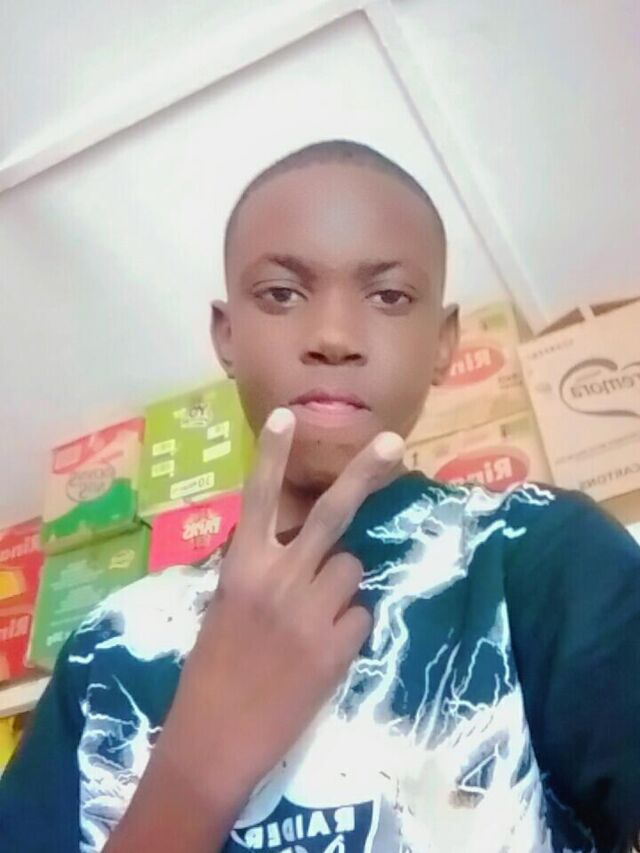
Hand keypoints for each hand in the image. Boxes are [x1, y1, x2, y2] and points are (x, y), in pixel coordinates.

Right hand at [157, 407, 404, 812]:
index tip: (288, 415)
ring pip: (352, 570)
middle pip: (331, 515)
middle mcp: (278, 578)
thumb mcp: (226, 607)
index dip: (271, 455)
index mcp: (241, 566)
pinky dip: (347, 627)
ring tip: (313, 621)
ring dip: (341, 587)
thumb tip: (300, 550)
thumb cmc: (210, 673)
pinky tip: (320, 653)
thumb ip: (261, 572)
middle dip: (364, 475)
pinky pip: (360, 616)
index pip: (257, 498)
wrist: (213, 741)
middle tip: (393, 442)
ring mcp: (310, 612)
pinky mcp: (336, 647)